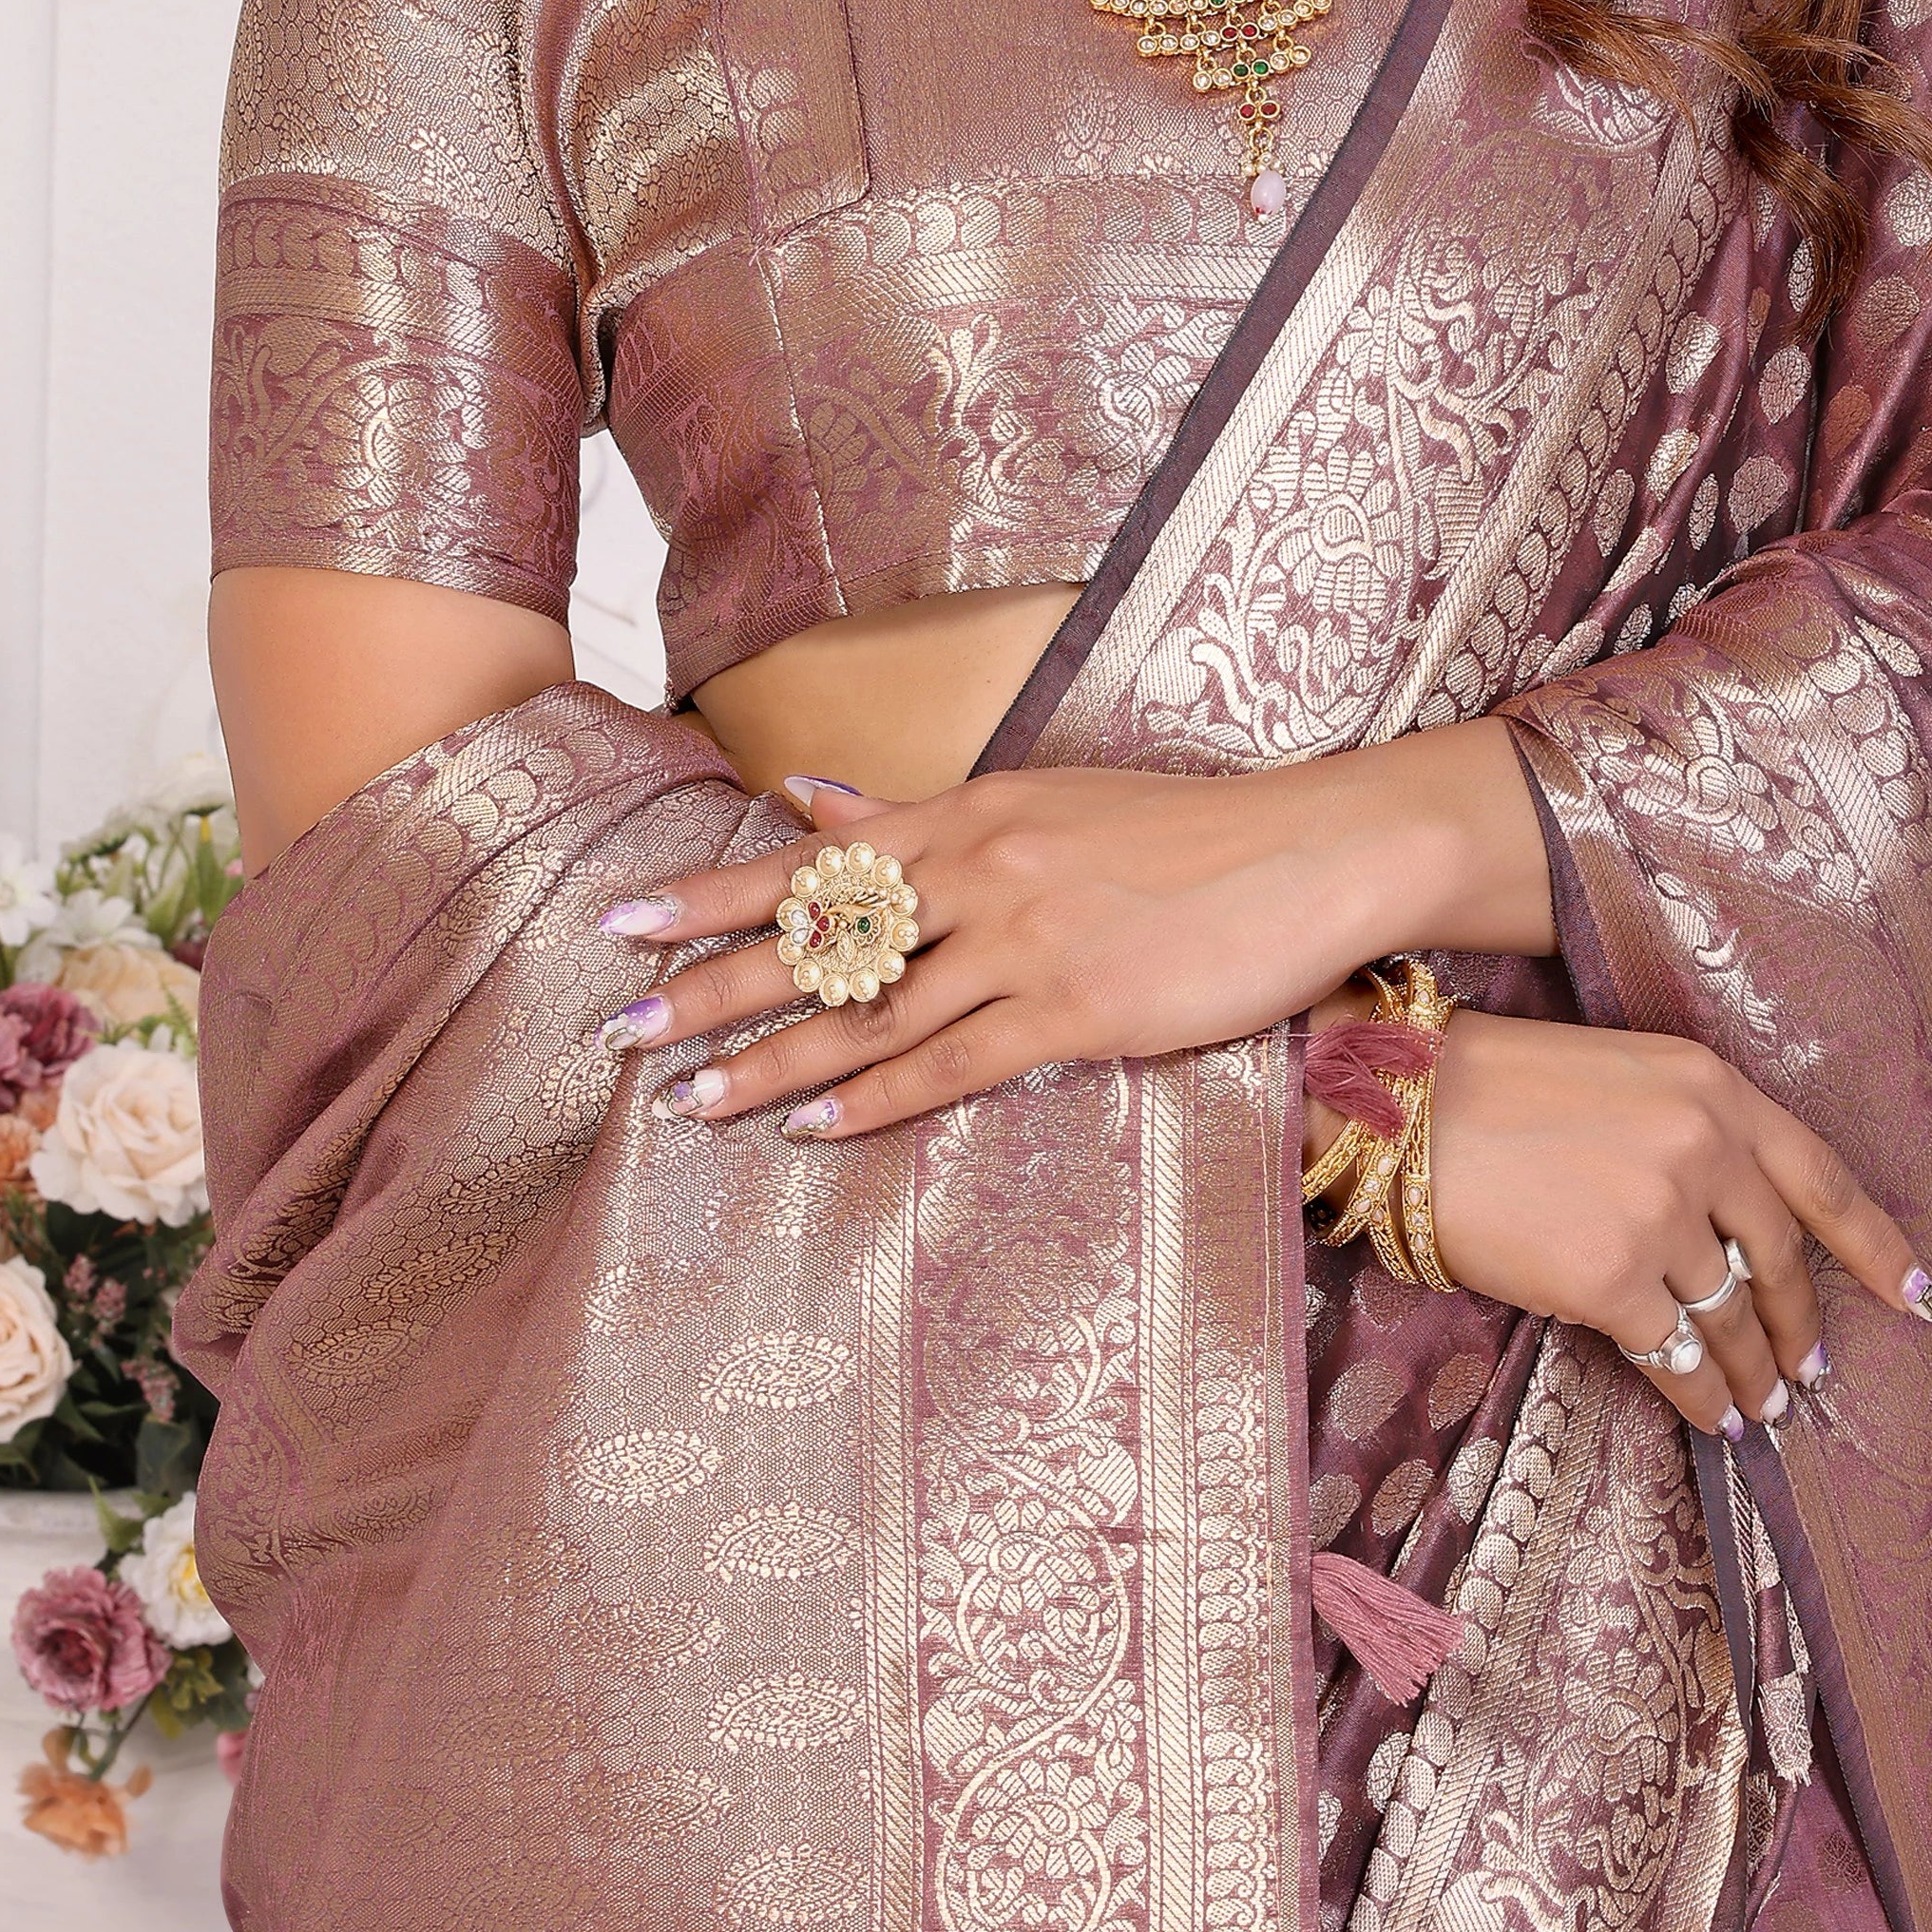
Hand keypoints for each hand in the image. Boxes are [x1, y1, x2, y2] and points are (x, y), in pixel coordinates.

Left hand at [602, 758, 1492, 1137]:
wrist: (1312, 853)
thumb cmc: (1186, 831)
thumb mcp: (1042, 802)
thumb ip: (923, 816)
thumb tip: (812, 800)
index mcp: (967, 814)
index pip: (811, 861)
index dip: (709, 897)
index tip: (622, 922)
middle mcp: (979, 870)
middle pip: (819, 939)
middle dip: (711, 984)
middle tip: (619, 1027)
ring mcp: (1025, 941)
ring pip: (870, 1012)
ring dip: (772, 1062)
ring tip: (690, 1100)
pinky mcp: (1077, 1008)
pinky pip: (950, 1065)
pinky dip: (872, 1102)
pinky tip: (809, 1130)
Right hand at [1411, 1008, 1931, 1441]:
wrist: (1399, 1105)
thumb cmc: (1497, 1087)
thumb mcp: (1623, 1077)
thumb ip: (1693, 1134)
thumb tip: (1734, 1232)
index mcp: (1712, 1088)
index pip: (1822, 1178)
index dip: (1879, 1248)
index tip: (1919, 1298)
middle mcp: (1701, 1146)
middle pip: (1780, 1261)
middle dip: (1799, 1328)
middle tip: (1808, 1372)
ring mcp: (1658, 1215)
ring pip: (1729, 1318)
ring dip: (1751, 1374)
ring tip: (1760, 1408)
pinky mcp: (1607, 1278)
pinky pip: (1673, 1356)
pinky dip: (1699, 1396)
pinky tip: (1710, 1417)